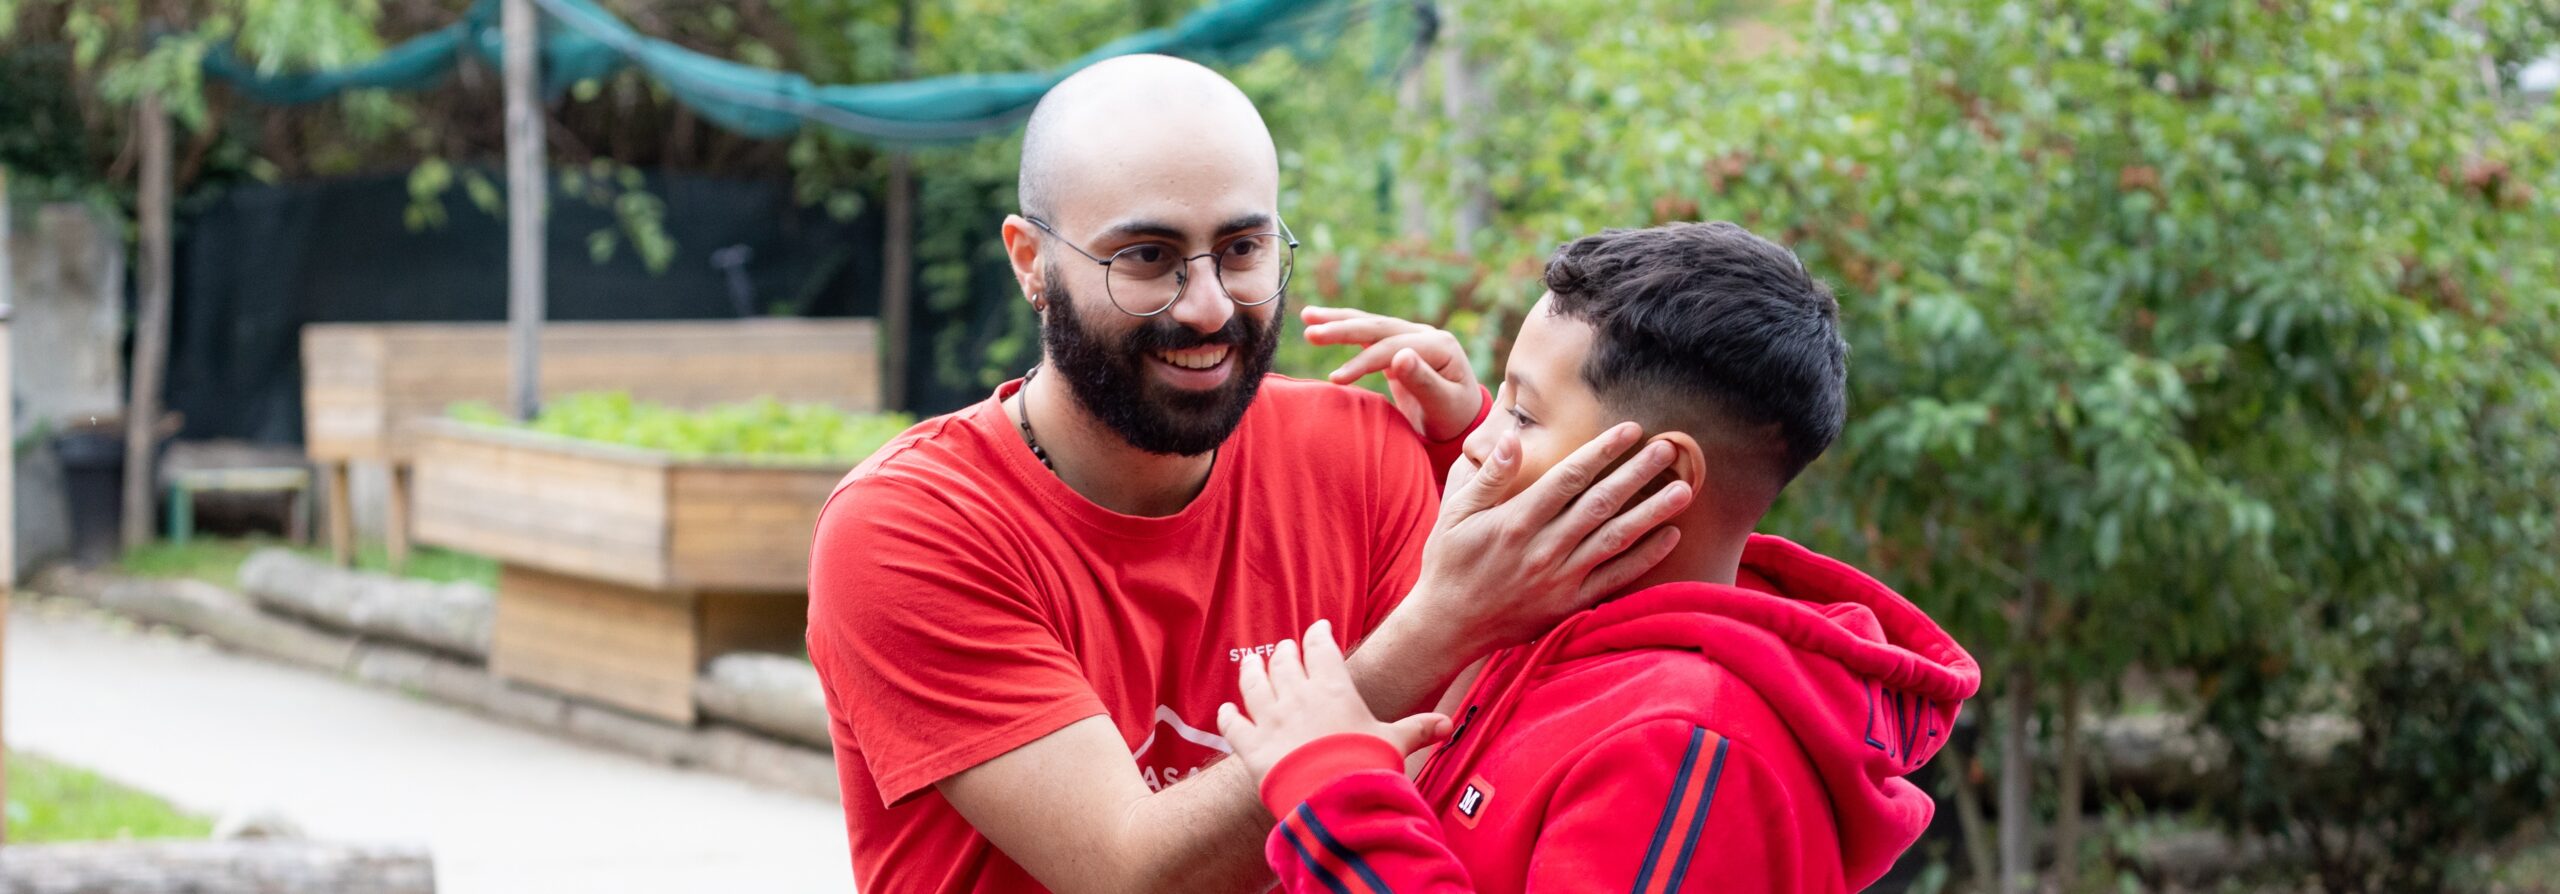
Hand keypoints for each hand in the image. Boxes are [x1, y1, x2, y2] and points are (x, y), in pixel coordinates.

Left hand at [1218, 620, 1452, 786]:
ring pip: (1254, 685)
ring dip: (1251, 671)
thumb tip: (1448, 726)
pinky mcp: (1252, 746)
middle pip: (1284, 661)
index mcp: (1333, 687)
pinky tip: (1225, 710)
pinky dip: (1226, 716)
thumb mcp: (1396, 743)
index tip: (1318, 628)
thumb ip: (1418, 729)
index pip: (1321, 648)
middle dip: (1285, 652)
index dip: (1319, 635)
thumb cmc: (1368, 766)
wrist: (1335, 798)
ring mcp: (1271, 719)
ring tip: (1251, 663)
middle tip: (1285, 648)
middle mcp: (1297, 696)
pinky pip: (1232, 725)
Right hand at [1303, 305, 1484, 441]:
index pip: (1393, 348)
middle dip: (1342, 329)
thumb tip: (1400, 356)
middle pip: (1379, 328)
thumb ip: (1423, 381)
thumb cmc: (1454, 419)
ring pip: (1371, 325)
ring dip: (1338, 321)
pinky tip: (1322, 323)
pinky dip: (1345, 329)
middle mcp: (1425, 335)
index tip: (1336, 379)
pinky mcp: (1398, 346)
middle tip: (1309, 333)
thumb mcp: (1443, 404)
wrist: (1461, 421)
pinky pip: (1368, 336)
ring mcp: (1411, 338)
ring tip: (1307, 316)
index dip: (1363, 362)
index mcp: (1440, 345)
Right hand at [1401, 423, 1692, 654]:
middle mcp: (1542, 550)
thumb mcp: (1456, 513)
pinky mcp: (1569, 605)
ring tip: (1683, 489)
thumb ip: (1488, 476)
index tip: (1630, 429)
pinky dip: (1645, 558)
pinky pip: (1615, 579)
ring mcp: (1559, 580)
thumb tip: (1513, 436)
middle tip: (1669, 447)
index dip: (1602, 451)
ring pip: (1615, 540)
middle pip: (1600, 504)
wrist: (1448, 627)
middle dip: (1637, 473)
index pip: (1568, 478)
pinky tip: (1670, 536)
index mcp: (1514, 522)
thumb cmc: (1449, 563)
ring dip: (1652, 513)